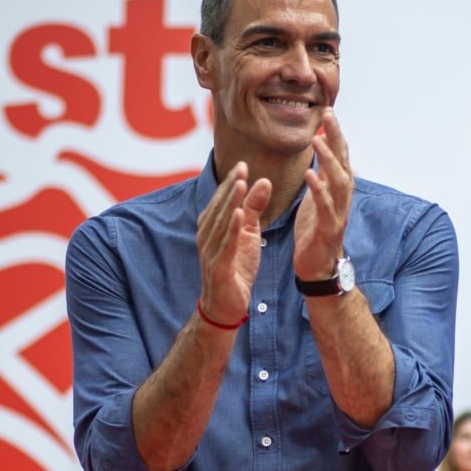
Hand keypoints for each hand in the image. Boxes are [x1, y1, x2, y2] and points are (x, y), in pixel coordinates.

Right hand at [196, 162, 271, 326]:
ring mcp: (210, 252)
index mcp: (212, 226)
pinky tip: (239, 215)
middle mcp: (207, 236)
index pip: (222, 200)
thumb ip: (254, 208)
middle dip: (230, 187)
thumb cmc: (237, 267)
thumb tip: (263, 180)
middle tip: (241, 167)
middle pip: (220, 208)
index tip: (242, 164)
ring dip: (230, 202)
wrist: (227, 306)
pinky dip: (231, 229)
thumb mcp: (250, 234)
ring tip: (240, 183)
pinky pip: (226, 245)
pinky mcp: (219, 267)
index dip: (231, 182)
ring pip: (221, 223)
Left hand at [293, 108, 352, 282]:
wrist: (318, 266)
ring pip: (338, 182)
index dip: (335, 134)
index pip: (340, 155)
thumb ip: (323, 175)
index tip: (327, 111)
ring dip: (329, 161)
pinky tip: (310, 176)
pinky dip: (318, 190)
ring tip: (317, 142)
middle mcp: (343, 197)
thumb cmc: (316, 231)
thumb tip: (324, 152)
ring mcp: (338, 212)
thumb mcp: (318, 198)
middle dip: (336, 138)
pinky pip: (324, 206)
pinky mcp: (328, 228)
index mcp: (338, 189)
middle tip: (328, 115)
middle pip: (343, 162)